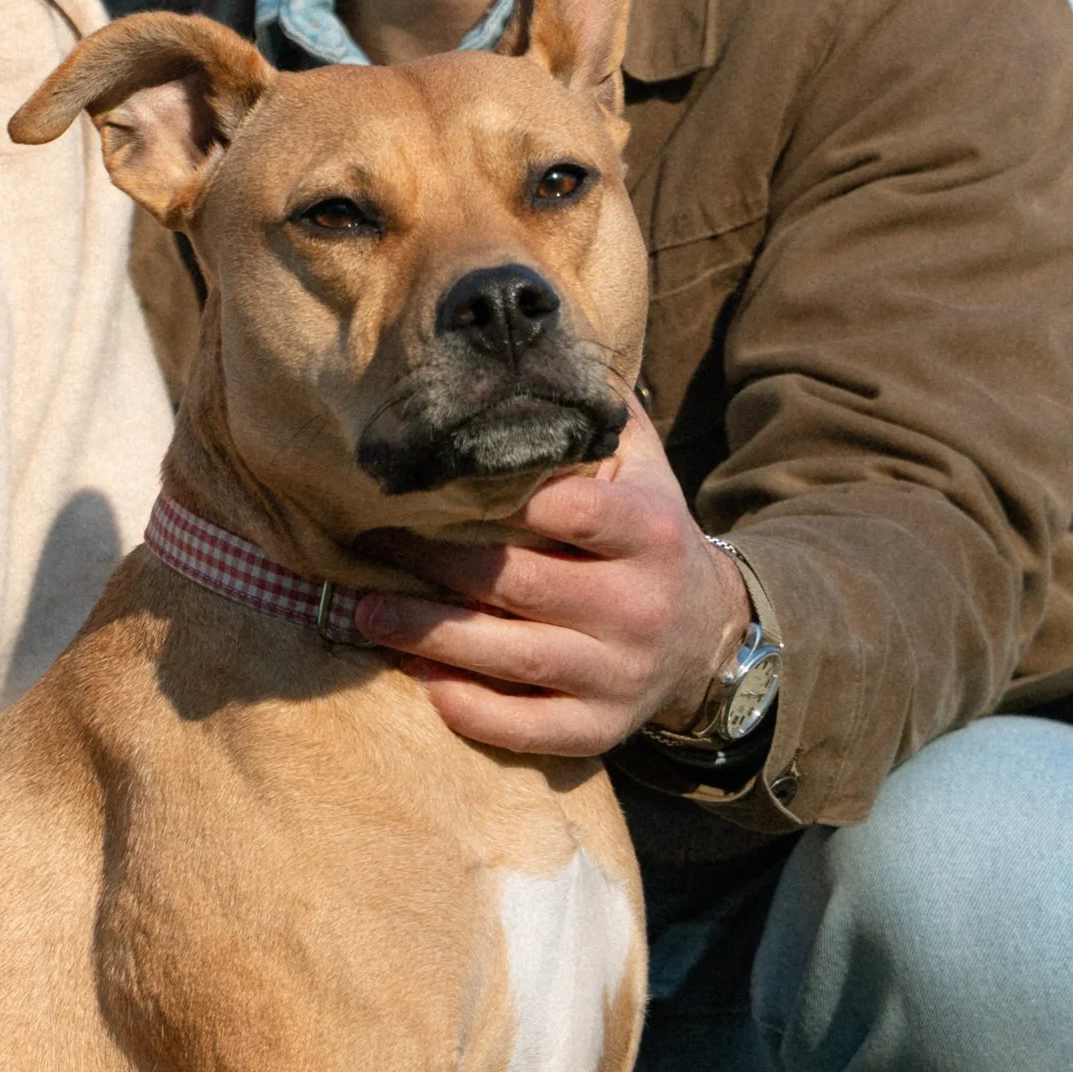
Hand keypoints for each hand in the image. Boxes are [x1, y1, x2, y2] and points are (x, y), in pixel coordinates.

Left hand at [351, 400, 747, 759]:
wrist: (707, 637)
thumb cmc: (648, 537)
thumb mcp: (646, 471)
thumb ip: (597, 416)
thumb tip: (534, 342)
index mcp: (651, 534)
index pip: (578, 513)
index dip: (509, 501)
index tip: (434, 482)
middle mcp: (639, 607)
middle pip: (524, 585)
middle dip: (437, 563)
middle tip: (368, 545)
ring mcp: (619, 675)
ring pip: (517, 659)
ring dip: (432, 638)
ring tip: (365, 613)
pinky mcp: (601, 730)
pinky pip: (530, 729)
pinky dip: (473, 711)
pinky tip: (421, 680)